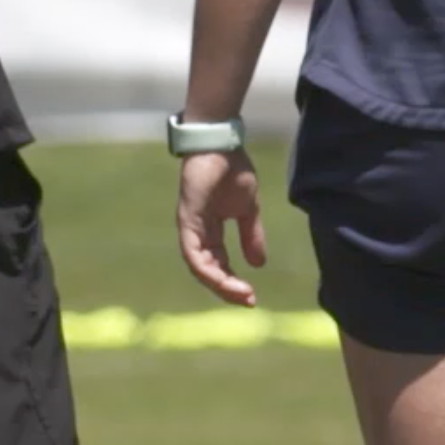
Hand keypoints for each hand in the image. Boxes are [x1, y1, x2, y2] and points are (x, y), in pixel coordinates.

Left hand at [177, 150, 267, 306]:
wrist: (222, 143)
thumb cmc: (232, 170)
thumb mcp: (248, 209)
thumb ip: (251, 235)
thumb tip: (258, 265)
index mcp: (210, 232)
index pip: (218, 265)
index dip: (233, 282)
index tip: (252, 297)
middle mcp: (197, 234)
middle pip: (207, 271)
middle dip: (227, 289)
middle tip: (247, 301)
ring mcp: (189, 228)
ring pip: (198, 267)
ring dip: (219, 283)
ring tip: (239, 293)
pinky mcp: (186, 219)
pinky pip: (192, 251)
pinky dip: (206, 268)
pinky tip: (222, 278)